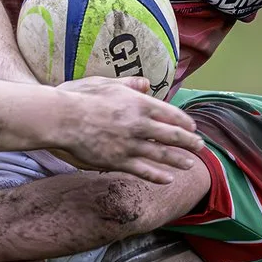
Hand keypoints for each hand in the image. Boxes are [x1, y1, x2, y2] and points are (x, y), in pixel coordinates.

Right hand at [47, 77, 201, 183]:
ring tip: (190, 164)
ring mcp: (130, 144)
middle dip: (189, 142)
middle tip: (200, 146)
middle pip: (172, 135)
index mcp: (139, 103)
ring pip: (162, 155)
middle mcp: (139, 124)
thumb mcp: (106, 83)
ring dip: (179, 160)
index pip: (171, 114)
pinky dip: (158, 176)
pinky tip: (168, 179)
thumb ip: (129, 84)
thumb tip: (146, 83)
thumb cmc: (79, 97)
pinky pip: (143, 170)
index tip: (192, 127)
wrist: (60, 118)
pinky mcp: (118, 161)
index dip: (184, 122)